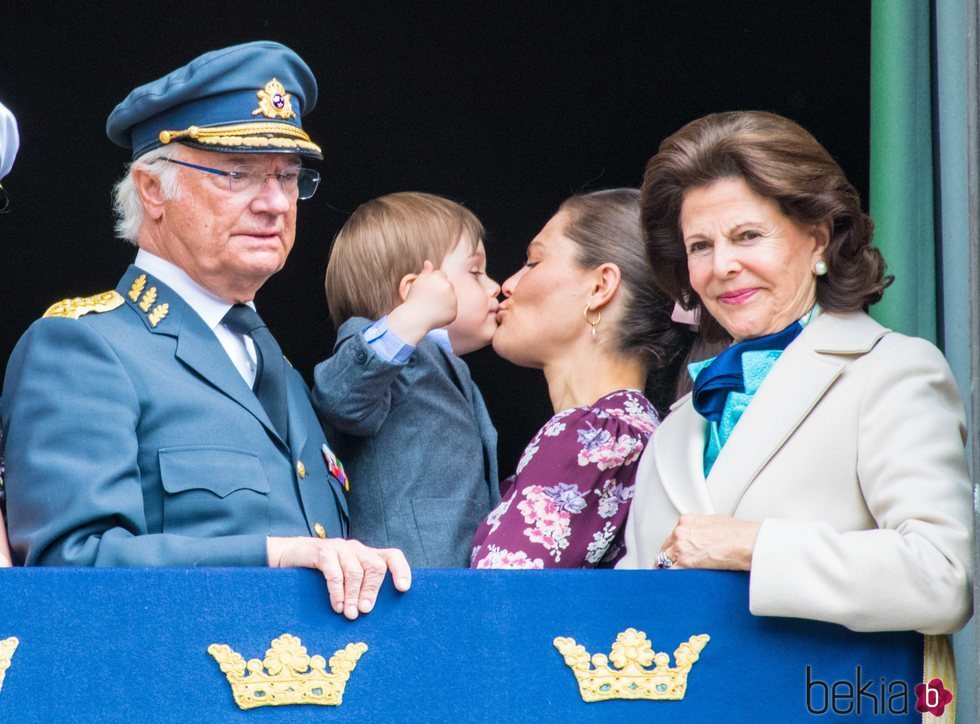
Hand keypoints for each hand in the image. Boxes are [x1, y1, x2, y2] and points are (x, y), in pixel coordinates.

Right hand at [267, 536, 410, 618]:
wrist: (291, 555)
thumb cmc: (323, 574)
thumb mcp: (345, 579)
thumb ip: (359, 589)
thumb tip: (371, 613)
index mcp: (367, 555)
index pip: (392, 556)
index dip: (401, 570)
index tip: (403, 589)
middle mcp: (357, 549)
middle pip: (375, 566)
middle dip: (372, 591)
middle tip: (365, 611)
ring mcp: (340, 548)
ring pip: (355, 571)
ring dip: (353, 596)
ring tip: (349, 614)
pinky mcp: (322, 552)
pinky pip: (334, 573)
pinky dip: (337, 592)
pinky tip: (336, 606)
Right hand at [387, 260, 457, 342]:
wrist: (414, 319)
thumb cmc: (413, 300)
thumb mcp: (417, 283)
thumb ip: (425, 272)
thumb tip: (428, 262)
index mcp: (438, 277)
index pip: (441, 275)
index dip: (432, 282)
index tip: (426, 290)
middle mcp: (448, 287)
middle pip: (448, 285)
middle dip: (440, 290)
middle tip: (428, 299)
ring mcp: (452, 300)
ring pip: (451, 297)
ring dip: (445, 301)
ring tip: (431, 307)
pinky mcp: (454, 312)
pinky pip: (451, 310)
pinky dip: (446, 312)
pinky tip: (435, 314)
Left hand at [658, 514, 759, 570]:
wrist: (744, 543)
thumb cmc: (737, 533)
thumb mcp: (717, 521)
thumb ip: (705, 526)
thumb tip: (707, 533)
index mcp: (687, 521)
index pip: (673, 535)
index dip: (674, 546)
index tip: (675, 552)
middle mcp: (681, 532)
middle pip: (666, 547)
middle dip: (670, 557)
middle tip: (673, 565)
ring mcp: (681, 547)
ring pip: (665, 559)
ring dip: (668, 567)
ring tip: (672, 576)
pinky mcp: (685, 562)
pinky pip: (671, 572)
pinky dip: (672, 577)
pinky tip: (674, 582)